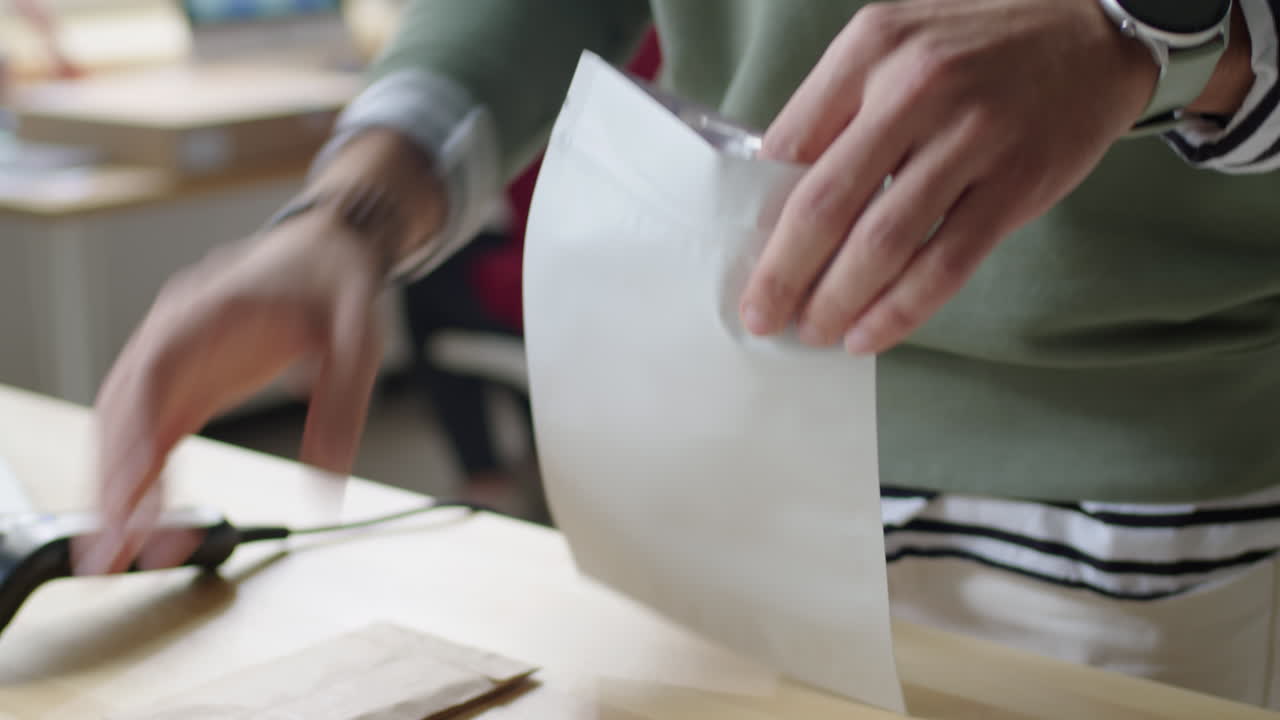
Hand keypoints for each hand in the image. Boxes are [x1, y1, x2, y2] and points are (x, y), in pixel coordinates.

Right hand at [79, 130, 443, 574]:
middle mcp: (175, 334)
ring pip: (126, 425)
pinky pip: (152, 432)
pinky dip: (144, 477)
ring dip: (117, 486)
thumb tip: (328, 479)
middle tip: (112, 548)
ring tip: (118, 551)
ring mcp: (176, 358)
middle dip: (111, 481)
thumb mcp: (359, 337)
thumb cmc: (336, 281)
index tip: (127, 493)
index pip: (152, 374)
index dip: (132, 436)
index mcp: (207, 310)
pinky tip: (144, 522)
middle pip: (123, 409)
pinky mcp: (189, 381)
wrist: (331, 247)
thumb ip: (342, 405)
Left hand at [738, 0, 1161, 353]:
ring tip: (814, 331)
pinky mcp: (1017, 183)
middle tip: (761, 317)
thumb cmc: (976, 45)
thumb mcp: (893, 43)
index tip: (745, 263)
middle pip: (826, 203)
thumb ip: (836, 108)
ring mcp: (973, 137)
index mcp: (870, 49)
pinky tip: (869, 334)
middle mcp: (917, 87)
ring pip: (884, 242)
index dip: (761, 217)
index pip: (788, 148)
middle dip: (784, 273)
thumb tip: (778, 195)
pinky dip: (900, 309)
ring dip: (837, 299)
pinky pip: (946, 263)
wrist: (1094, 27)